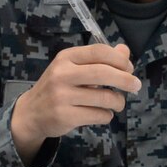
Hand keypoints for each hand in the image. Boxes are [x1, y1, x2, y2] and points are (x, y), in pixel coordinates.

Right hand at [9, 43, 139, 165]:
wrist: (31, 112)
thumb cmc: (57, 87)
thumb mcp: (73, 68)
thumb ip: (98, 59)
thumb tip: (124, 50)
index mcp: (65, 58)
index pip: (99, 51)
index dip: (119, 59)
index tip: (129, 68)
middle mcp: (61, 74)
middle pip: (104, 73)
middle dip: (126, 80)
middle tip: (136, 86)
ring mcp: (61, 96)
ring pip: (105, 98)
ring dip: (118, 102)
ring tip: (116, 103)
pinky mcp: (65, 116)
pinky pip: (99, 115)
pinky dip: (107, 115)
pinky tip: (101, 113)